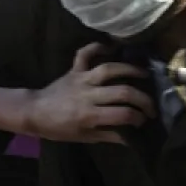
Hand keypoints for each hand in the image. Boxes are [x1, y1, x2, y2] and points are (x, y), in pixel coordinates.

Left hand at [25, 43, 154, 142]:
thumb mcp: (84, 137)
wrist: (33, 111)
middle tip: (151, 105)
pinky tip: (111, 47)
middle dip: (143, 99)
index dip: (138, 118)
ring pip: (108, 69)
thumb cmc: (59, 128)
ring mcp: (80, 79)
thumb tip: (132, 138)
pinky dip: (96, 47)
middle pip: (122, 92)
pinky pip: (84, 54)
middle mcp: (87, 94)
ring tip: (145, 73)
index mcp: (89, 115)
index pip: (123, 114)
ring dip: (129, 69)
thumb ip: (109, 136)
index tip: (144, 121)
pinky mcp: (73, 69)